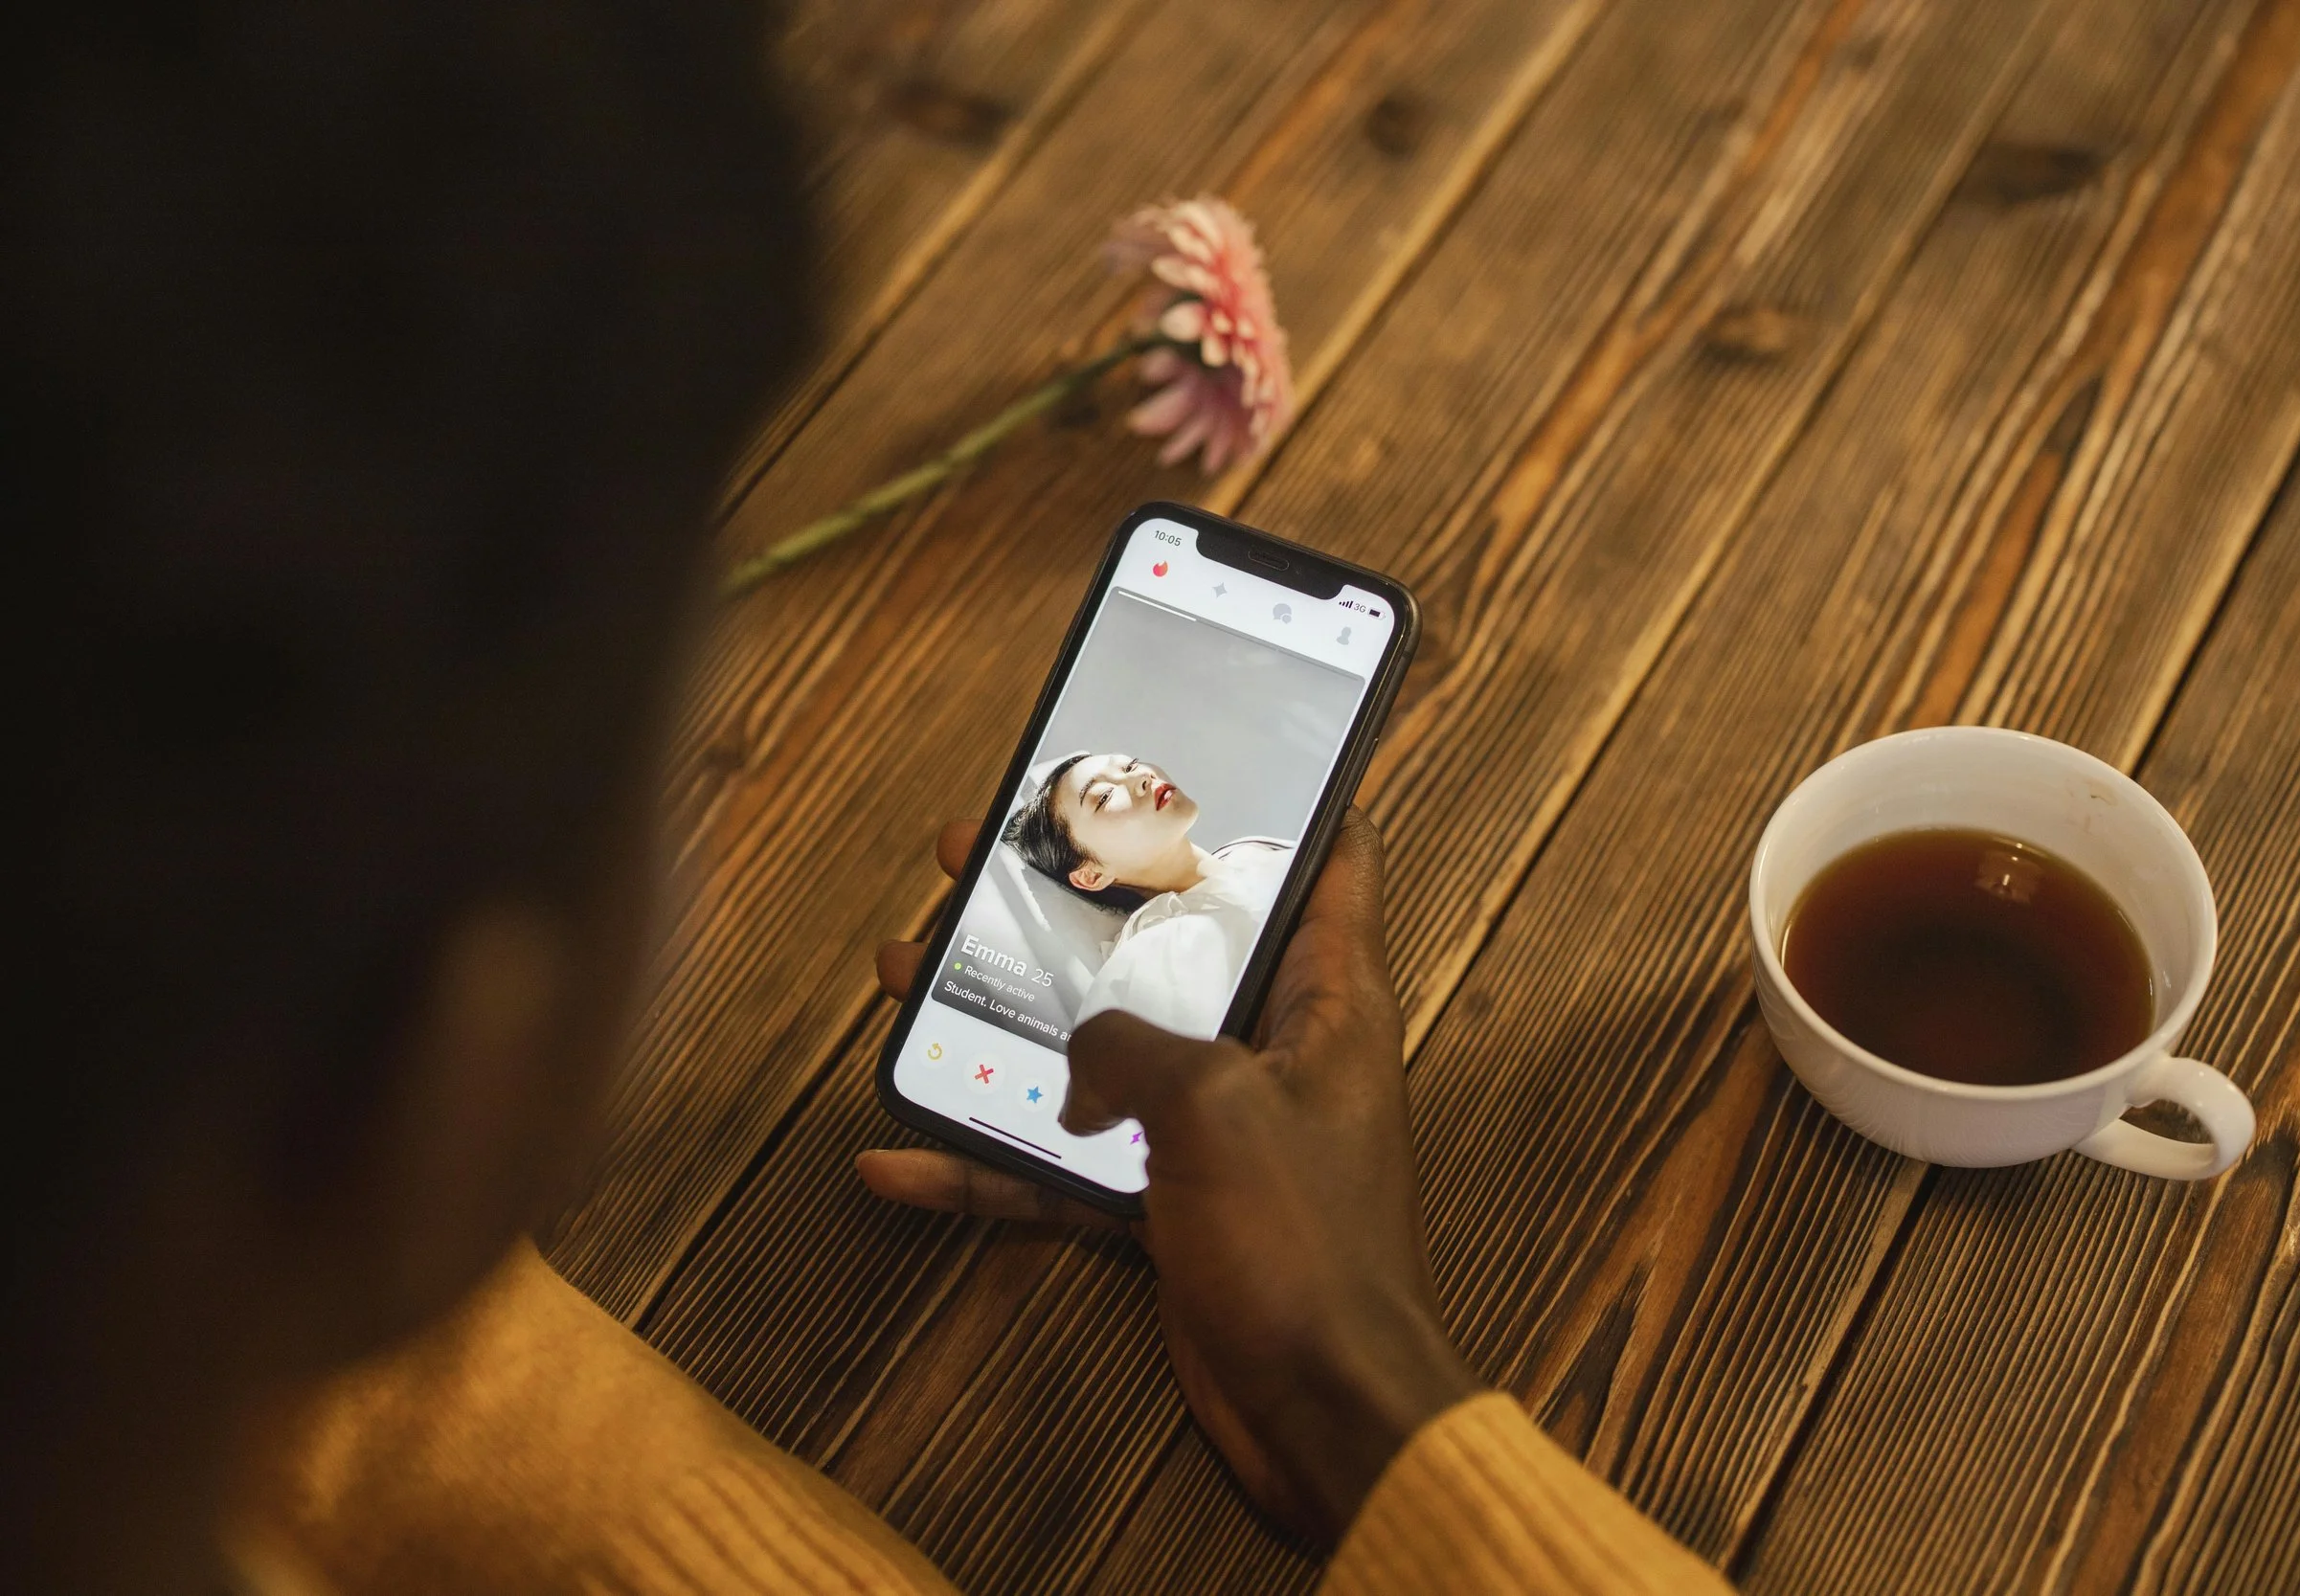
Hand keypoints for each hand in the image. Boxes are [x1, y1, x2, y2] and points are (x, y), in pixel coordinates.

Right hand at [861, 812, 1481, 1541]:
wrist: (1321, 1412)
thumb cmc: (1308, 1248)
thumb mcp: (1215, 1105)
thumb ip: (1131, 1045)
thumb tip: (1079, 1062)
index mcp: (1328, 998)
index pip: (1331, 860)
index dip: (1294, 792)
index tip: (1235, 741)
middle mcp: (1275, 1049)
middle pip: (1170, 939)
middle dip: (1080, 892)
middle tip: (991, 845)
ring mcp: (1217, 1129)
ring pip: (1096, 1044)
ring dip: (1003, 1013)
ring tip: (909, 968)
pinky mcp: (1169, 1203)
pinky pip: (1064, 1162)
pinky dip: (989, 1159)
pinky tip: (902, 1157)